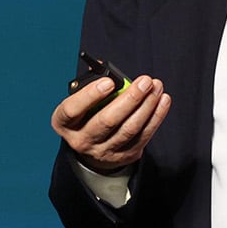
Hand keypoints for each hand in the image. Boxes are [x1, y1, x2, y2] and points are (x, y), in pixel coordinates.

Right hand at [51, 74, 170, 174]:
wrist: (92, 148)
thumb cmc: (85, 117)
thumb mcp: (78, 104)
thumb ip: (90, 88)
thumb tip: (109, 71)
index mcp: (64, 123)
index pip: (72, 110)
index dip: (90, 95)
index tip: (109, 82)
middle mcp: (82, 140)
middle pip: (107, 121)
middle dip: (129, 99)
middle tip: (144, 82)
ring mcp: (103, 151)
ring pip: (129, 129)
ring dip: (146, 106)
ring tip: (156, 88)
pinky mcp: (124, 155)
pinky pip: (143, 136)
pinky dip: (156, 117)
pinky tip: (162, 101)